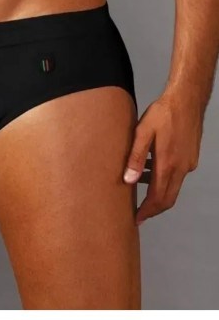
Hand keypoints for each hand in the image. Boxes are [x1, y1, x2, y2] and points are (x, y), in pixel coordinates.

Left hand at [123, 91, 202, 225]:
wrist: (186, 100)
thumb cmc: (163, 113)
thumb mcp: (142, 132)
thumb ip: (135, 157)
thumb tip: (128, 180)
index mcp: (167, 164)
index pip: (157, 198)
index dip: (147, 212)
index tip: (137, 219)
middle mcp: (181, 168)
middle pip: (168, 198)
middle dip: (153, 209)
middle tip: (139, 214)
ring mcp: (188, 163)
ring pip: (173, 187)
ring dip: (158, 191)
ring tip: (138, 186)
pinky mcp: (191, 157)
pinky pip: (177, 175)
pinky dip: (164, 178)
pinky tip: (151, 167)